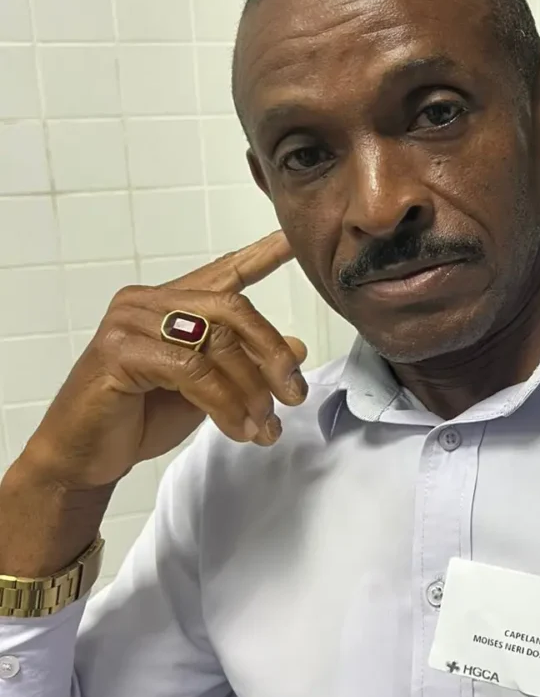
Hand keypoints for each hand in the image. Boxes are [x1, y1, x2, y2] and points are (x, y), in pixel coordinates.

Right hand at [22, 231, 307, 491]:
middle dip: (272, 354)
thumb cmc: (140, 418)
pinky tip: (237, 427)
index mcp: (171, 302)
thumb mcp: (210, 388)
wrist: (85, 457)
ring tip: (264, 425)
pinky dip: (224, 403)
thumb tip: (297, 347)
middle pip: (233, 309)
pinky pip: (191, 370)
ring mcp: (130, 322)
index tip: (291, 239)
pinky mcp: (118, 351)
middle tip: (294, 393)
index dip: (260, 255)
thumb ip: (246, 362)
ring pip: (217, 342)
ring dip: (251, 390)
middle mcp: (148, 302)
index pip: (224, 272)